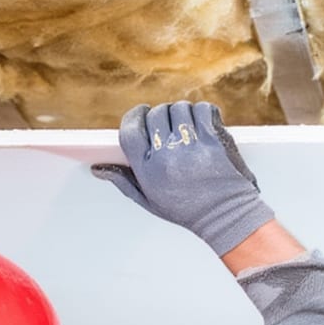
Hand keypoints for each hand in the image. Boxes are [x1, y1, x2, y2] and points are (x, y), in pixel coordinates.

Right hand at [92, 102, 274, 255]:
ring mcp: (191, 146)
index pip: (130, 131)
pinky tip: (203, 126)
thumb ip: (123, 181)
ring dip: (182, 113)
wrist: (226, 215)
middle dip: (161, 115)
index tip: (141, 113)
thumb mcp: (149, 200)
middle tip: (169, 126)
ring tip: (187, 128)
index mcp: (148, 171)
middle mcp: (167, 156)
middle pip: (155, 114)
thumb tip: (98, 169)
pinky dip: (203, 112)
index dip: (134, 116)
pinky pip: (203, 109)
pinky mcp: (214, 140)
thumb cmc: (187, 209)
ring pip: (180, 108)